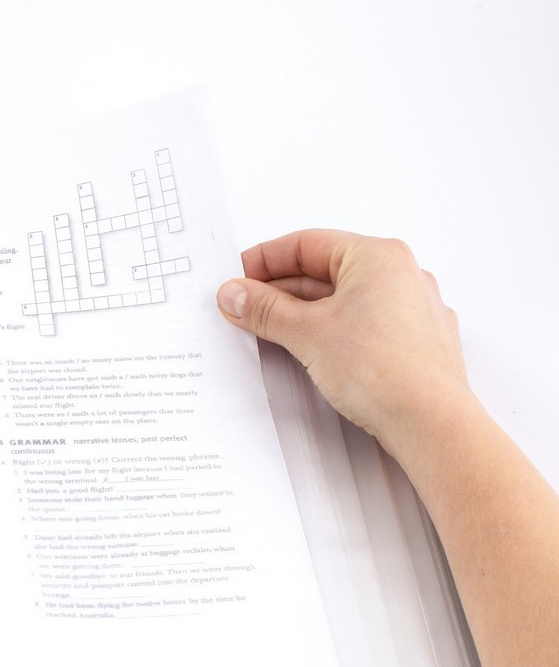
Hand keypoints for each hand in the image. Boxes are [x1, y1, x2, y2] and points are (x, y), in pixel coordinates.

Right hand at [217, 229, 471, 462]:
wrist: (430, 422)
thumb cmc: (384, 370)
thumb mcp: (307, 333)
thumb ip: (265, 310)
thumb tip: (236, 294)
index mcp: (377, 256)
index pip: (306, 244)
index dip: (265, 260)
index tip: (238, 278)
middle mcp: (401, 274)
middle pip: (325, 271)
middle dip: (280, 291)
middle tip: (245, 308)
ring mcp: (412, 309)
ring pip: (345, 299)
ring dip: (304, 313)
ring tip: (271, 331)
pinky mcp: (414, 341)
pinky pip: (365, 323)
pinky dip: (333, 331)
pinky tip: (313, 350)